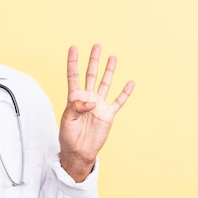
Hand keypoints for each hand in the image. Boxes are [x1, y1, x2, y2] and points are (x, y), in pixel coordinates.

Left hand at [59, 45, 133, 181]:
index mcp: (74, 98)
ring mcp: (99, 105)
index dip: (73, 62)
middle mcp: (87, 98)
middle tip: (96, 46)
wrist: (79, 151)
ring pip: (105, 84)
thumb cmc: (68, 136)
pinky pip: (118, 101)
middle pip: (91, 75)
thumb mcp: (67, 120)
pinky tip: (130, 82)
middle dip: (93, 61)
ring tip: (112, 58)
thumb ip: (76, 108)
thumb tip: (92, 101)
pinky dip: (125, 92)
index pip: (73, 76)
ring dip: (109, 71)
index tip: (74, 47)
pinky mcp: (108, 114)